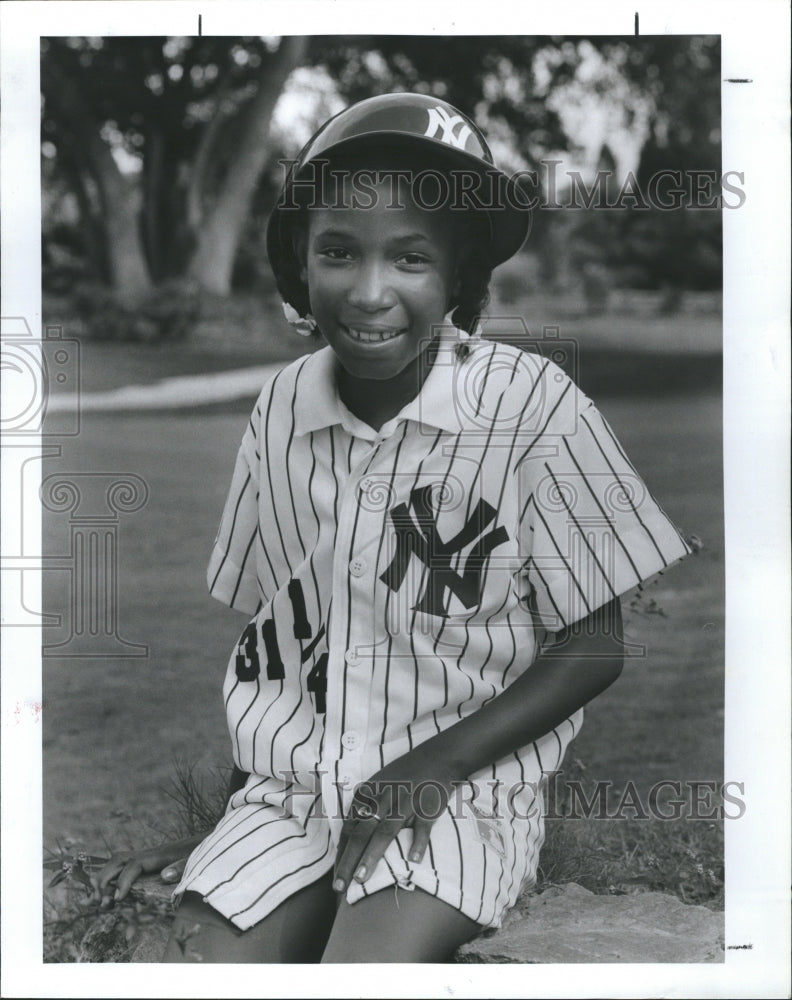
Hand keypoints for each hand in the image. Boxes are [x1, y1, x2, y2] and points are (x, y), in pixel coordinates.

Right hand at [91, 839, 196, 905]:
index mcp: (159, 855)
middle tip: (99, 900)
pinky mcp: (147, 860)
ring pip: (118, 860)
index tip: (118, 899)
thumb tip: (165, 876)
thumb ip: (181, 867)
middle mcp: (149, 853)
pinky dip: (112, 874)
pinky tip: (106, 889)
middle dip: (105, 878)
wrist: (206, 839)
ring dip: (105, 876)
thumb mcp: (195, 860)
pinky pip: (124, 864)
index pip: (134, 866)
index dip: (123, 881)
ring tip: (96, 897)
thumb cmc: (200, 852)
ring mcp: (146, 855)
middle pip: (119, 860)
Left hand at [332, 748, 457, 893]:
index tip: (336, 880)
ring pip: (385, 831)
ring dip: (372, 855)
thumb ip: (364, 810)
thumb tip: (348, 840)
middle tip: (340, 888)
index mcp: (368, 795)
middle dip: (349, 862)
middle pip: (361, 833)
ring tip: (362, 879)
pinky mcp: (427, 806)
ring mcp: (405, 802)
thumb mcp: (378, 786)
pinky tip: (413, 861)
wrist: (436, 757)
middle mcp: (383, 799)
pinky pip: (422, 826)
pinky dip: (418, 843)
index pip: (349, 829)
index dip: (341, 856)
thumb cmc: (404, 777)